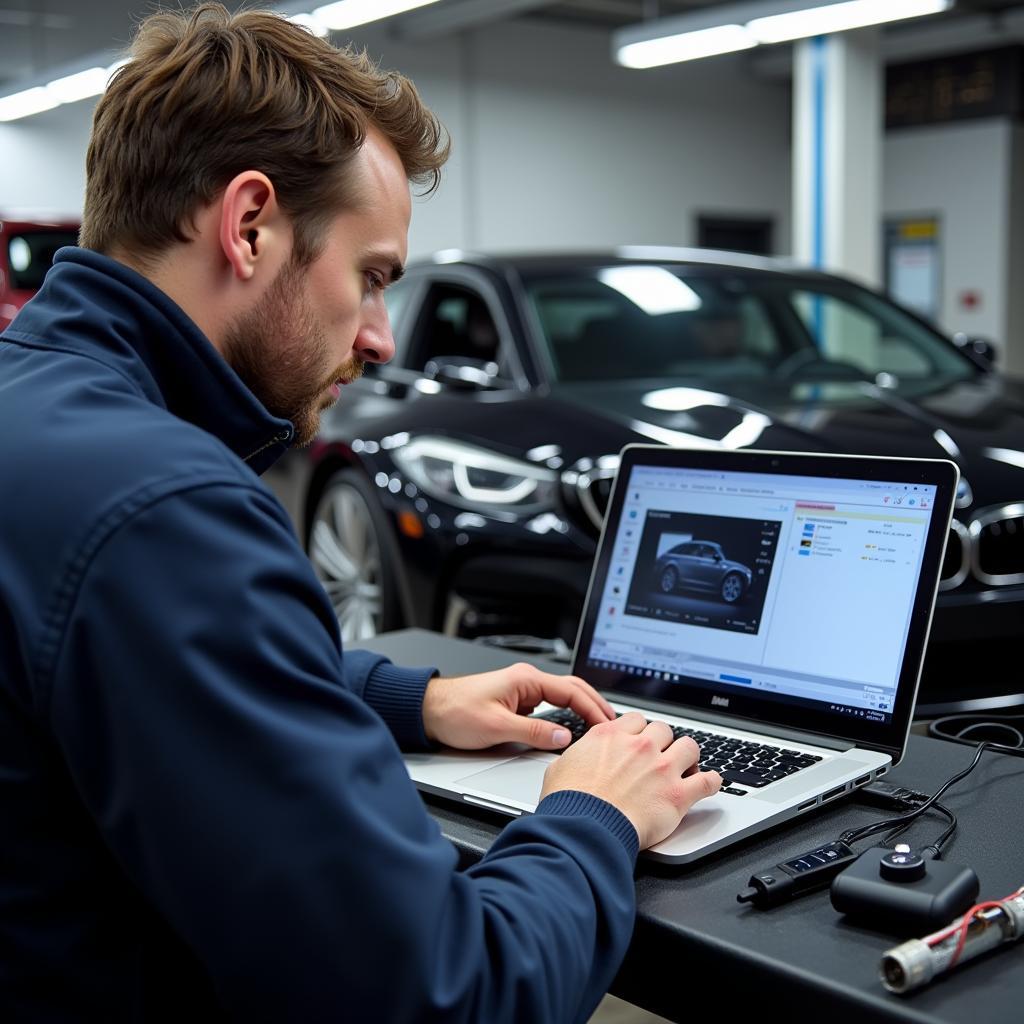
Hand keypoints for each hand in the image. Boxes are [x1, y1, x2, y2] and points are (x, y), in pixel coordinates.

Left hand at [422, 663, 615, 750]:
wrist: (429, 711)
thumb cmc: (456, 712)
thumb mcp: (498, 727)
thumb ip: (534, 733)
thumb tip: (564, 738)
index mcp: (526, 679)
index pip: (571, 691)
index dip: (593, 709)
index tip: (608, 725)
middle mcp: (526, 681)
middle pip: (572, 689)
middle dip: (595, 705)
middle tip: (614, 724)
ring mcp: (522, 691)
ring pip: (562, 698)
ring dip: (581, 710)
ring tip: (599, 727)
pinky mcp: (516, 703)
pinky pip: (549, 708)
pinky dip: (566, 716)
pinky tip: (573, 729)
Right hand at [540, 712, 721, 849]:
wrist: (585, 828)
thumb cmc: (570, 803)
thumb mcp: (560, 767)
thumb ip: (577, 755)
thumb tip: (575, 757)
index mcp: (611, 736)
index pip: (636, 720)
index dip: (639, 732)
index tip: (639, 741)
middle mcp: (639, 746)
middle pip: (664, 730)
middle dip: (663, 742)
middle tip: (659, 756)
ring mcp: (661, 768)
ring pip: (689, 747)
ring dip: (688, 756)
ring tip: (686, 766)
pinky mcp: (677, 794)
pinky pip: (707, 781)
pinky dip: (712, 782)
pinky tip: (710, 784)